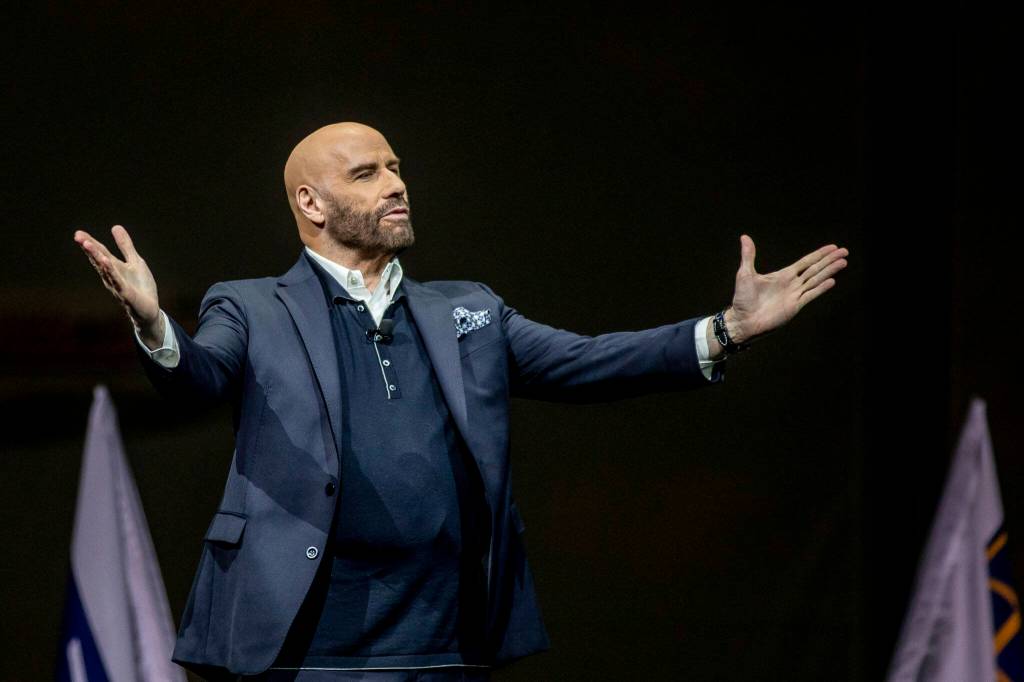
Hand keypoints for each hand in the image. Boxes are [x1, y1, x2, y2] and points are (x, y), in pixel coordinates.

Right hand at [74, 225, 161, 343]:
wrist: (149, 309)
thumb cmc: (141, 286)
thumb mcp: (135, 261)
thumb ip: (125, 246)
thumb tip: (115, 226)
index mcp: (114, 268)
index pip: (100, 253)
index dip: (90, 243)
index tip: (78, 233)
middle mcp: (112, 276)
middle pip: (99, 260)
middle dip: (89, 248)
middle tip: (78, 236)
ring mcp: (118, 286)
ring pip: (105, 270)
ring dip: (97, 257)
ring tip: (88, 245)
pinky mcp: (127, 294)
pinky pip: (118, 282)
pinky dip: (112, 272)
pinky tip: (106, 262)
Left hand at [724, 235, 848, 344]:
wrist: (742, 320)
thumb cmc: (743, 299)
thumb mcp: (745, 274)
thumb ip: (748, 255)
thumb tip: (744, 237)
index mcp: (783, 275)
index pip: (806, 262)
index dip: (819, 254)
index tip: (832, 247)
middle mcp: (792, 284)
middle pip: (815, 269)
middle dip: (830, 260)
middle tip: (844, 251)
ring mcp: (794, 295)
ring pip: (816, 279)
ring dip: (829, 271)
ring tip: (843, 262)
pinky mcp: (794, 306)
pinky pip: (810, 295)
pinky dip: (821, 288)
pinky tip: (832, 281)